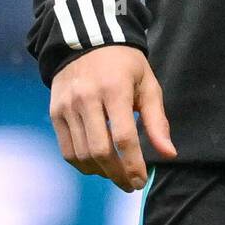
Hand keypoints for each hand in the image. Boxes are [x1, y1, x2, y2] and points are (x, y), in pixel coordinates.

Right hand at [49, 46, 176, 191]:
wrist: (88, 40)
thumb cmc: (125, 64)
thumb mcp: (147, 84)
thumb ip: (157, 120)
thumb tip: (169, 154)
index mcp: (115, 89)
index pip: (123, 137)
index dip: (133, 164)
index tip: (141, 180)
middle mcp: (87, 98)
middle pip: (100, 150)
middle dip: (117, 174)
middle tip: (130, 185)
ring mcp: (67, 106)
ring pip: (81, 154)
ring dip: (100, 172)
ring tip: (116, 175)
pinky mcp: (55, 112)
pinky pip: (66, 149)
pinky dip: (82, 164)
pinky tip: (97, 166)